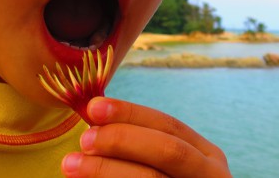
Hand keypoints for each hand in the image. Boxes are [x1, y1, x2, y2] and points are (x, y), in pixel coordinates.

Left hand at [61, 97, 231, 177]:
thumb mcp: (165, 171)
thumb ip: (139, 150)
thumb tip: (94, 124)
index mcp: (206, 157)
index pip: (168, 125)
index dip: (130, 113)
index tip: (92, 108)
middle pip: (167, 150)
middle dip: (122, 139)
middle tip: (83, 139)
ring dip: (107, 169)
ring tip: (71, 165)